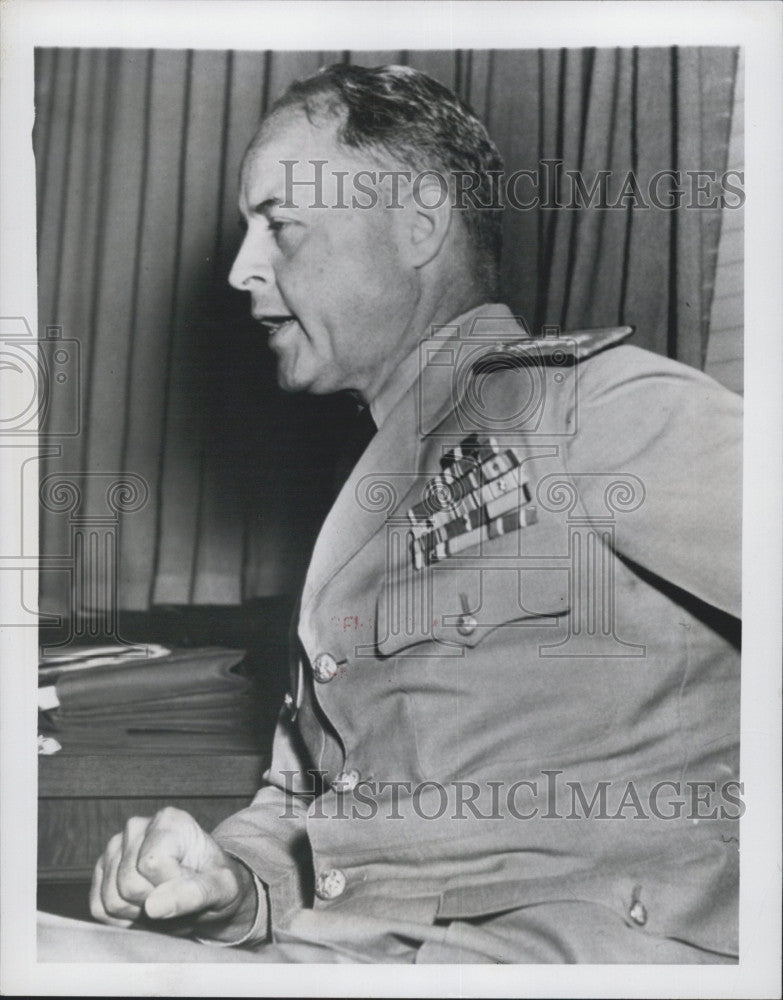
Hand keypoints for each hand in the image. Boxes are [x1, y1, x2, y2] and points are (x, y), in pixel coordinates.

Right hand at [90, 807, 256, 938]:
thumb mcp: (222, 888)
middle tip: (175, 898)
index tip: (189, 883)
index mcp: (170, 821)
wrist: (204, 889)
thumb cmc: (215, 883)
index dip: (170, 886)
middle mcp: (137, 827)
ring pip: (111, 899)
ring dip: (139, 914)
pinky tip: (144, 908)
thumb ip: (194, 893)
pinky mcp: (102, 871)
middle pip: (129, 884)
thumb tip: (154, 907)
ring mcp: (115, 848)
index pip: (151, 863)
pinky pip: (99, 909)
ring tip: (162, 902)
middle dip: (154, 903)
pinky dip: (122, 920)